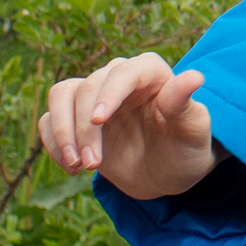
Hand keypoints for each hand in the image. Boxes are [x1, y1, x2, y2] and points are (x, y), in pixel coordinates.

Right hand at [40, 55, 218, 199]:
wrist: (166, 173)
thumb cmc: (186, 149)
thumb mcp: (193, 132)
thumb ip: (186, 105)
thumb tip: (195, 76)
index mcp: (150, 72)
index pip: (124, 72)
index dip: (108, 93)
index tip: (98, 120)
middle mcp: (118, 78)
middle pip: (87, 87)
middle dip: (85, 129)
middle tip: (93, 165)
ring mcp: (94, 97)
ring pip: (61, 96)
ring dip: (62, 132)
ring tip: (77, 166)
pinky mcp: (76, 119)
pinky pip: (50, 120)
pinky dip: (53, 143)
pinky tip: (72, 167)